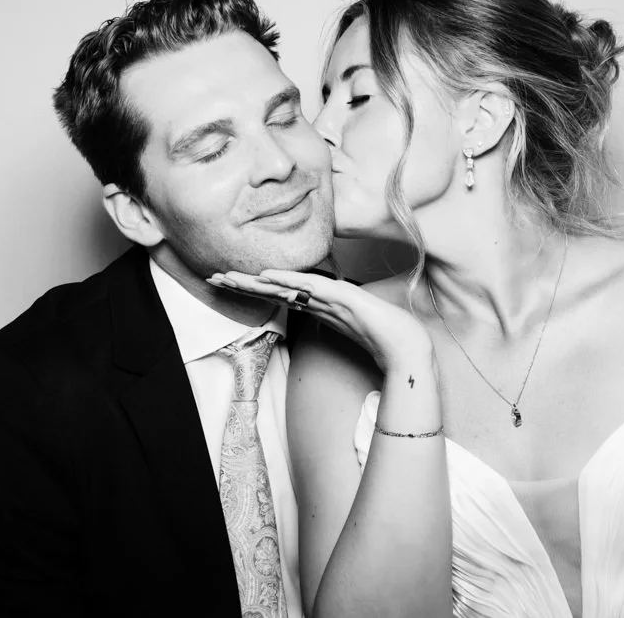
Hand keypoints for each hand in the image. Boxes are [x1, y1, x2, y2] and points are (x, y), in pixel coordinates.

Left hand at [209, 270, 432, 373]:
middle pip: (277, 288)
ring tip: (229, 276)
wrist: (409, 348)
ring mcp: (333, 297)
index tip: (229, 286)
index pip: (280, 296)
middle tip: (214, 277)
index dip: (254, 289)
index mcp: (322, 307)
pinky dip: (289, 280)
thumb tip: (317, 322)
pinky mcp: (345, 298)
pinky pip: (310, 289)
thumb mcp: (349, 333)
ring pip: (287, 285)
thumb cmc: (386, 339)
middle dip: (245, 282)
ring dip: (257, 279)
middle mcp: (324, 299)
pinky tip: (270, 276)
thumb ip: (332, 324)